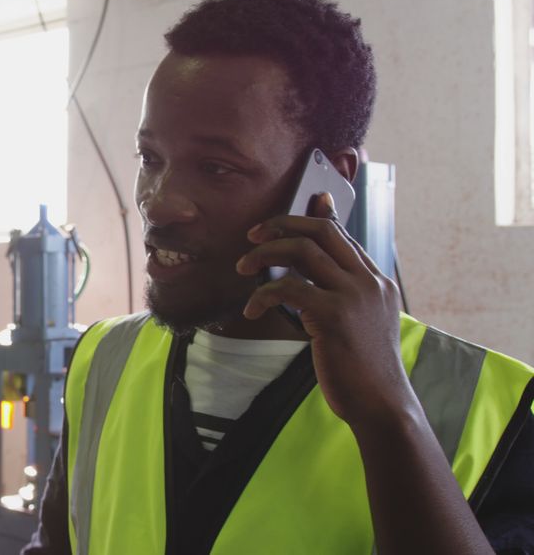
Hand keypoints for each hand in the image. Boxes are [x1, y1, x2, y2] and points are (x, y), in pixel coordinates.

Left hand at [235, 192, 411, 428]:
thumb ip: (342, 299)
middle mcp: (369, 281)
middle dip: (282, 224)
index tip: (280, 219)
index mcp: (378, 282)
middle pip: (323, 230)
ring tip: (242, 267)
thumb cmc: (363, 370)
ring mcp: (353, 296)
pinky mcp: (334, 315)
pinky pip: (289, 288)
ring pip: (303, 250)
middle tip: (252, 235)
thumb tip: (309, 286)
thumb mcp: (360, 325)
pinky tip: (252, 310)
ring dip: (265, 253)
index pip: (342, 235)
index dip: (310, 219)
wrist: (381, 404)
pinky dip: (263, 294)